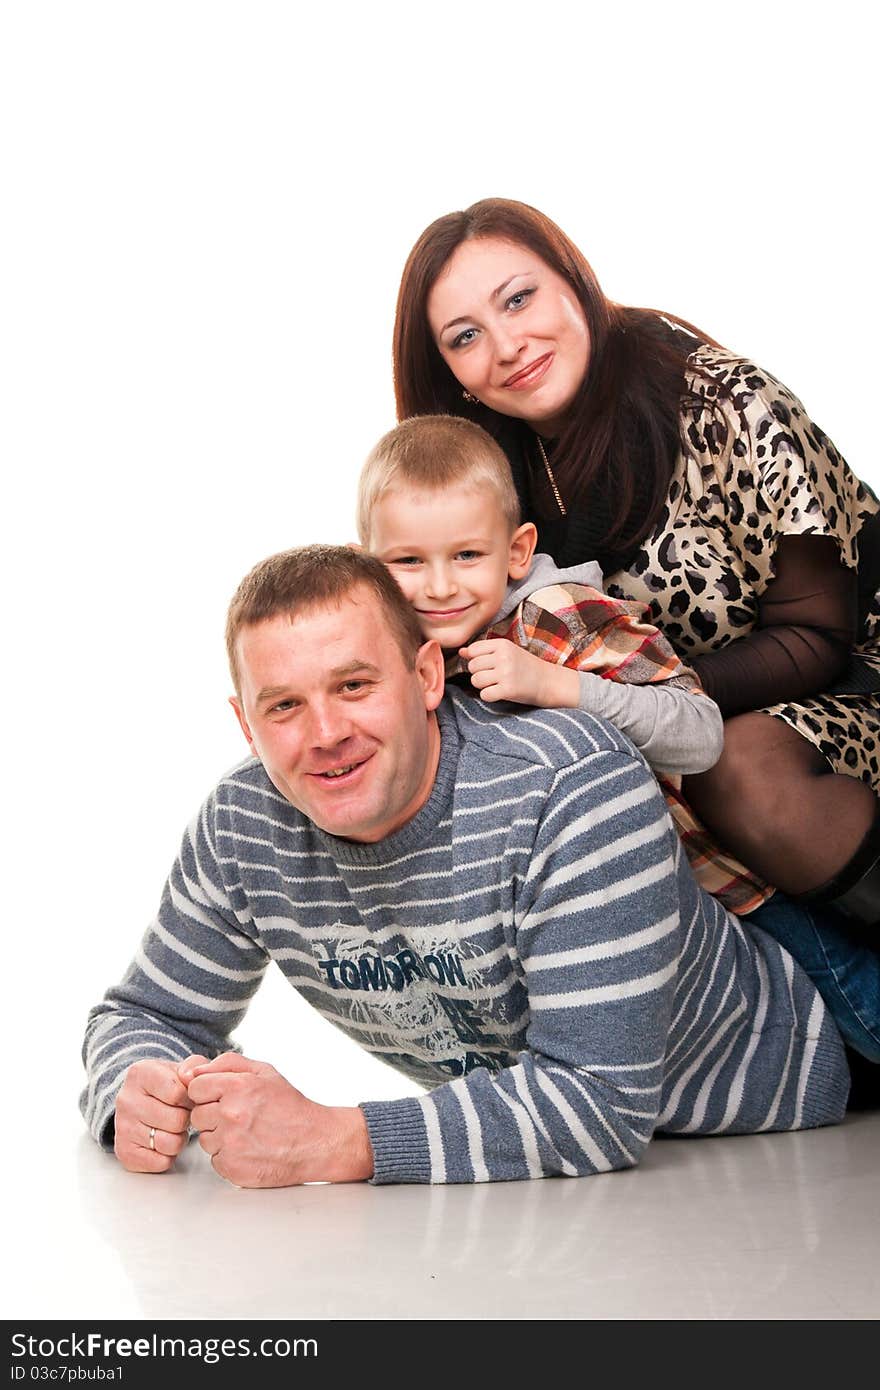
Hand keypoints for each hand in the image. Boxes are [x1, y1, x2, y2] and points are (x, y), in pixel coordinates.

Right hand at [113, 1056, 207, 1172]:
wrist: (141, 1101)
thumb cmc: (168, 1086)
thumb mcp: (182, 1068)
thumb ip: (195, 1066)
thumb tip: (191, 1077)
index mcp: (141, 1073)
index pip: (178, 1094)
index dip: (190, 1099)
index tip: (187, 1097)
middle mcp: (126, 1099)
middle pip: (176, 1121)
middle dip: (186, 1120)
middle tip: (181, 1114)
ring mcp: (122, 1127)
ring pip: (170, 1144)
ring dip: (179, 1139)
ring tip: (173, 1128)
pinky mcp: (124, 1152)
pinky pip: (161, 1162)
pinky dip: (168, 1156)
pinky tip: (162, 1140)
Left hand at [185, 1052, 373, 1187]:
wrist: (315, 1142)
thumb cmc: (289, 1106)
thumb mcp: (264, 1071)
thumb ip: (227, 1063)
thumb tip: (193, 1071)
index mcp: (238, 1086)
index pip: (195, 1088)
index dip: (208, 1092)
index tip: (224, 1097)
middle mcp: (231, 1114)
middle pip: (197, 1115)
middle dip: (214, 1115)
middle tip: (240, 1116)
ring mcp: (231, 1144)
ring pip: (205, 1139)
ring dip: (220, 1137)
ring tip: (248, 1133)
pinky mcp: (232, 1168)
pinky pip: (215, 1160)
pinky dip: (229, 1156)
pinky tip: (249, 1149)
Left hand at [459, 639, 577, 706]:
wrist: (548, 681)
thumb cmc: (524, 666)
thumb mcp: (506, 652)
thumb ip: (483, 651)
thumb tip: (461, 651)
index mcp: (502, 644)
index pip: (473, 650)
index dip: (476, 660)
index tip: (488, 665)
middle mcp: (503, 657)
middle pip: (472, 666)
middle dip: (478, 673)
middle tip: (493, 676)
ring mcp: (506, 673)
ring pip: (475, 680)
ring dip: (482, 686)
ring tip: (496, 684)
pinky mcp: (508, 690)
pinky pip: (484, 695)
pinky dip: (489, 696)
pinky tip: (500, 693)